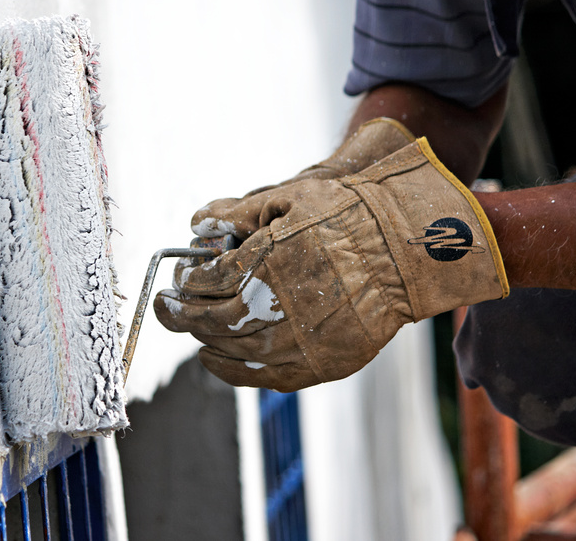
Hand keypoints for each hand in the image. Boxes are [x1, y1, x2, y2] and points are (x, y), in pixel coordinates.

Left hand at [154, 138, 508, 391]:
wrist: (408, 252)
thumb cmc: (350, 216)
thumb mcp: (292, 197)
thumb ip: (240, 213)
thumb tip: (198, 224)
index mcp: (266, 261)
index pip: (206, 280)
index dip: (186, 280)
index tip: (180, 277)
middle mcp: (277, 306)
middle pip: (209, 320)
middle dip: (180, 313)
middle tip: (167, 306)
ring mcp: (298, 341)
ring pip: (230, 351)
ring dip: (203, 340)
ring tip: (192, 330)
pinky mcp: (318, 364)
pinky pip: (261, 377)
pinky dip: (231, 370)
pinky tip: (217, 357)